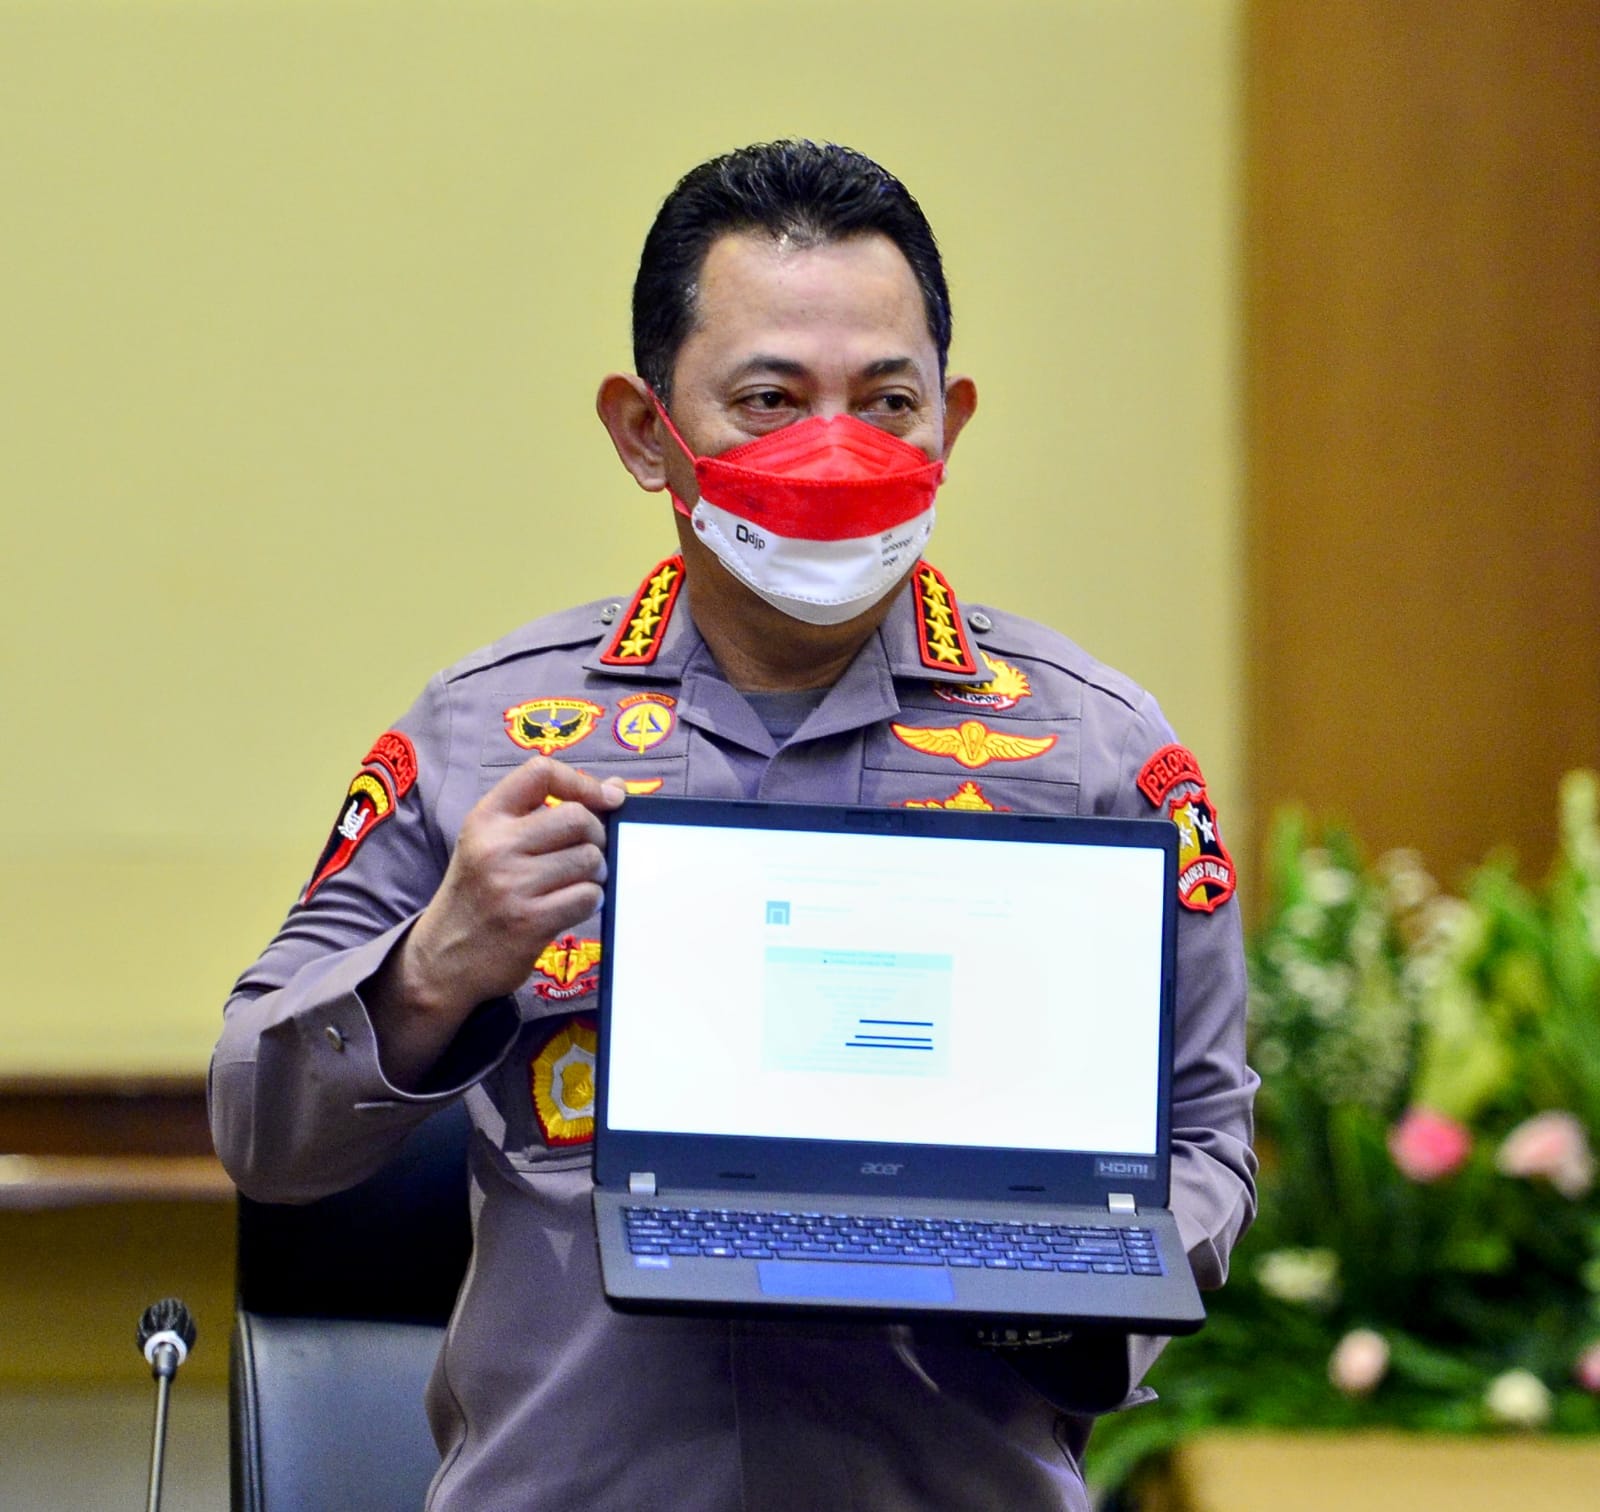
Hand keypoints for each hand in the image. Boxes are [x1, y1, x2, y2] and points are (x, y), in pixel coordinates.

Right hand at [369, 759, 624, 1085]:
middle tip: (587, 853)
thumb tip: (617, 788)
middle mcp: (495, 846)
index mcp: (485, 818)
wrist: (443, 958)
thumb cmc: (478, 893)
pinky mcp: (529, 922)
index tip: (607, 799)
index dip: (584, 781)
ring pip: (589, 859)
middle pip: (578, 818)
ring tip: (575, 881)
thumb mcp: (493, 842)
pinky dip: (590, 900)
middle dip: (597, 835)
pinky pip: (587, 896)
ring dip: (595, 872)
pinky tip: (572, 904)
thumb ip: (547, 812)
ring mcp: (512, 885)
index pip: (541, 772)